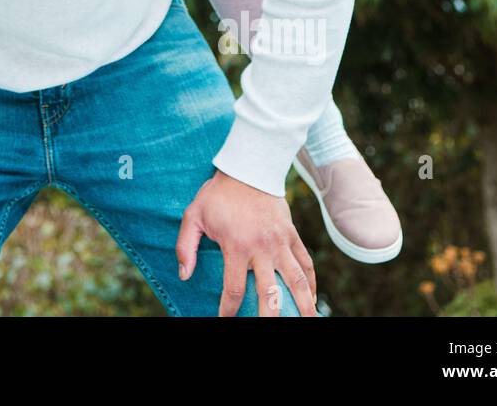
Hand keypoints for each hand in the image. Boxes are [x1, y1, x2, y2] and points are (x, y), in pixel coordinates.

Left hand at [176, 168, 317, 316]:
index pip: (234, 289)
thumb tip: (184, 275)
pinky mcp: (292, 235)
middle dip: (270, 317)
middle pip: (270, 293)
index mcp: (236, 246)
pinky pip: (306, 262)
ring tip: (308, 321)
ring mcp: (281, 242)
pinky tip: (312, 299)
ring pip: (297, 281)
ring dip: (303, 305)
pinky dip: (311, 282)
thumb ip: (186, 246)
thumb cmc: (217, 194)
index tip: (225, 319)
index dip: (228, 310)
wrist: (248, 168)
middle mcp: (262, 248)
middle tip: (268, 328)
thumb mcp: (193, 215)